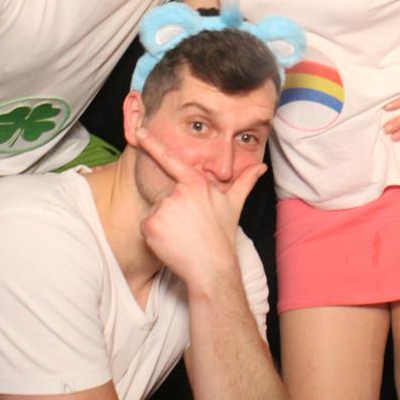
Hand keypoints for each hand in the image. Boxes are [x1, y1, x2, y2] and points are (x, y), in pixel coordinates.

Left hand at [138, 129, 264, 284]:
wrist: (212, 267)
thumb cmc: (222, 234)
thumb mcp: (234, 204)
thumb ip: (245, 181)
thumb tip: (261, 167)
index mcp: (196, 183)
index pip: (171, 159)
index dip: (153, 144)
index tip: (139, 132)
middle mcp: (178, 192)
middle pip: (164, 194)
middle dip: (172, 209)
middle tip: (188, 226)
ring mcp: (163, 208)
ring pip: (155, 211)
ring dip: (164, 222)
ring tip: (182, 234)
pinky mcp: (151, 224)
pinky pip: (146, 226)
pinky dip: (155, 235)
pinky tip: (171, 242)